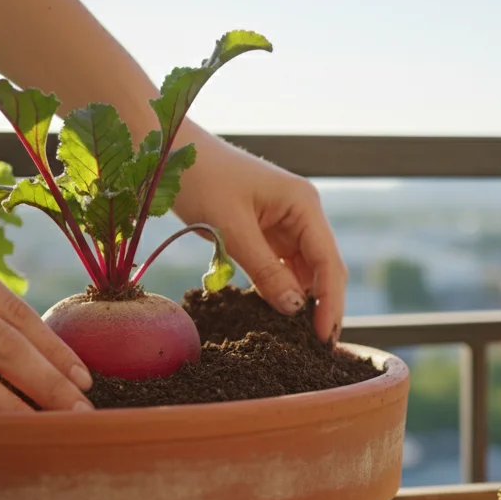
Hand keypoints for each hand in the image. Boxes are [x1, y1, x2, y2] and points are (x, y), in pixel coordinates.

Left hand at [177, 128, 346, 341]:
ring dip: (300, 299)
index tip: (324, 339)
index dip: (330, 302)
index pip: (328, 261)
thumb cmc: (200, 179)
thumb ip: (264, 270)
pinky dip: (279, 288)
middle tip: (318, 347)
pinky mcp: (266, 230)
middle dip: (322, 306)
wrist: (170, 152)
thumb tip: (294, 309)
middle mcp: (302, 213)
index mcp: (303, 204)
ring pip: (303, 270)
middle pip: (323, 268)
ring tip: (297, 337)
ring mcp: (285, 222)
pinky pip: (281, 266)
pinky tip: (275, 312)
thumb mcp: (230, 229)